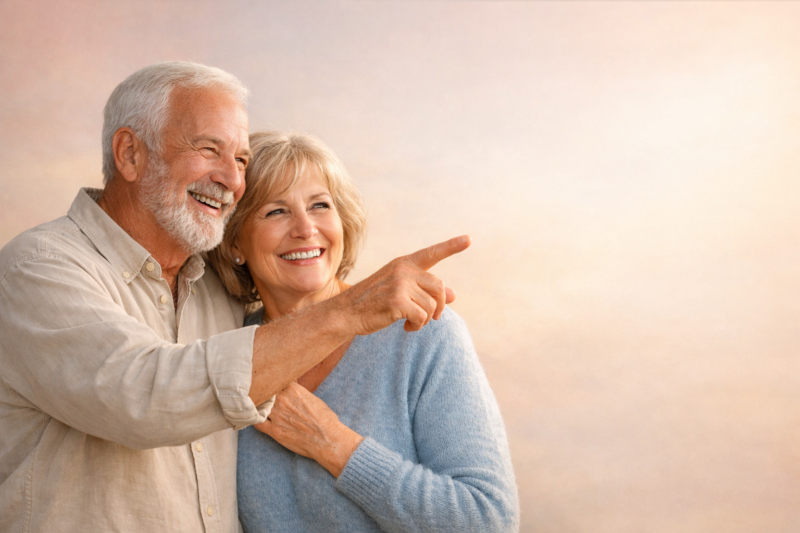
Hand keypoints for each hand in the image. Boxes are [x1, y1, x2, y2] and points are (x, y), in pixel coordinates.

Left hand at [254, 382, 362, 477]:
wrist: (328, 439)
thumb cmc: (325, 419)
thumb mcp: (313, 398)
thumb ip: (298, 392)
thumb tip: (291, 389)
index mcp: (293, 389)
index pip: (275, 380)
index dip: (271, 381)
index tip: (268, 381)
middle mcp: (282, 401)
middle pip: (265, 391)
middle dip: (263, 391)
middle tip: (258, 390)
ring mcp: (277, 416)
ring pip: (259, 406)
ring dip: (258, 405)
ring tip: (255, 403)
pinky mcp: (275, 432)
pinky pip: (257, 423)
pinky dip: (254, 420)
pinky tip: (255, 418)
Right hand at [335, 235, 470, 333]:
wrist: (345, 313)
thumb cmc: (372, 303)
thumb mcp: (400, 291)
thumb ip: (426, 291)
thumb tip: (454, 295)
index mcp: (403, 263)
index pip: (431, 254)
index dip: (451, 247)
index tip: (468, 239)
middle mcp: (403, 270)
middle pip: (439, 287)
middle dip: (439, 306)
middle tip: (431, 317)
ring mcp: (400, 284)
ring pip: (432, 305)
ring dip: (425, 319)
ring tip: (410, 322)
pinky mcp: (398, 301)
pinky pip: (423, 317)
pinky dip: (418, 326)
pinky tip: (406, 327)